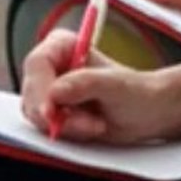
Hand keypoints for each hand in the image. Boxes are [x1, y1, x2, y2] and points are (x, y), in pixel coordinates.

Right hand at [19, 30, 180, 143]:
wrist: (149, 114)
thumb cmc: (138, 94)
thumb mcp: (117, 86)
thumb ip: (87, 84)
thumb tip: (57, 91)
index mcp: (63, 46)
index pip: (37, 65)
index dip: (40, 89)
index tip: (51, 112)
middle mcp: (52, 67)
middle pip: (31, 92)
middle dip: (56, 115)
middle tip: (88, 124)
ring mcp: (50, 91)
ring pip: (36, 114)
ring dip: (65, 126)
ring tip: (97, 125)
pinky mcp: (53, 114)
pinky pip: (45, 128)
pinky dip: (66, 133)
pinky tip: (90, 129)